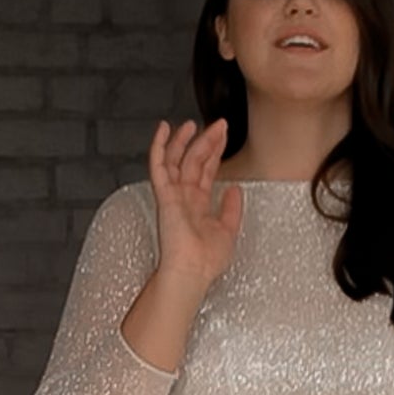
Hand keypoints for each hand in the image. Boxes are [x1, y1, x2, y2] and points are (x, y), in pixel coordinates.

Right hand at [148, 117, 243, 288]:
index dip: (215, 152)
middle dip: (207, 141)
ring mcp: (173, 195)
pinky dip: (160, 146)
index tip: (224, 136)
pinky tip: (164, 129)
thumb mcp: (228, 231)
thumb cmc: (206, 261)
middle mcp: (184, 197)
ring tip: (195, 123)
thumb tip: (235, 188)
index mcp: (198, 205)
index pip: (206, 171)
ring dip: (185, 139)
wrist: (192, 272)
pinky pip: (159, 166)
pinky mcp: (164, 195)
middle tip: (220, 124)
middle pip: (195, 161)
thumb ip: (231, 208)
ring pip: (177, 159)